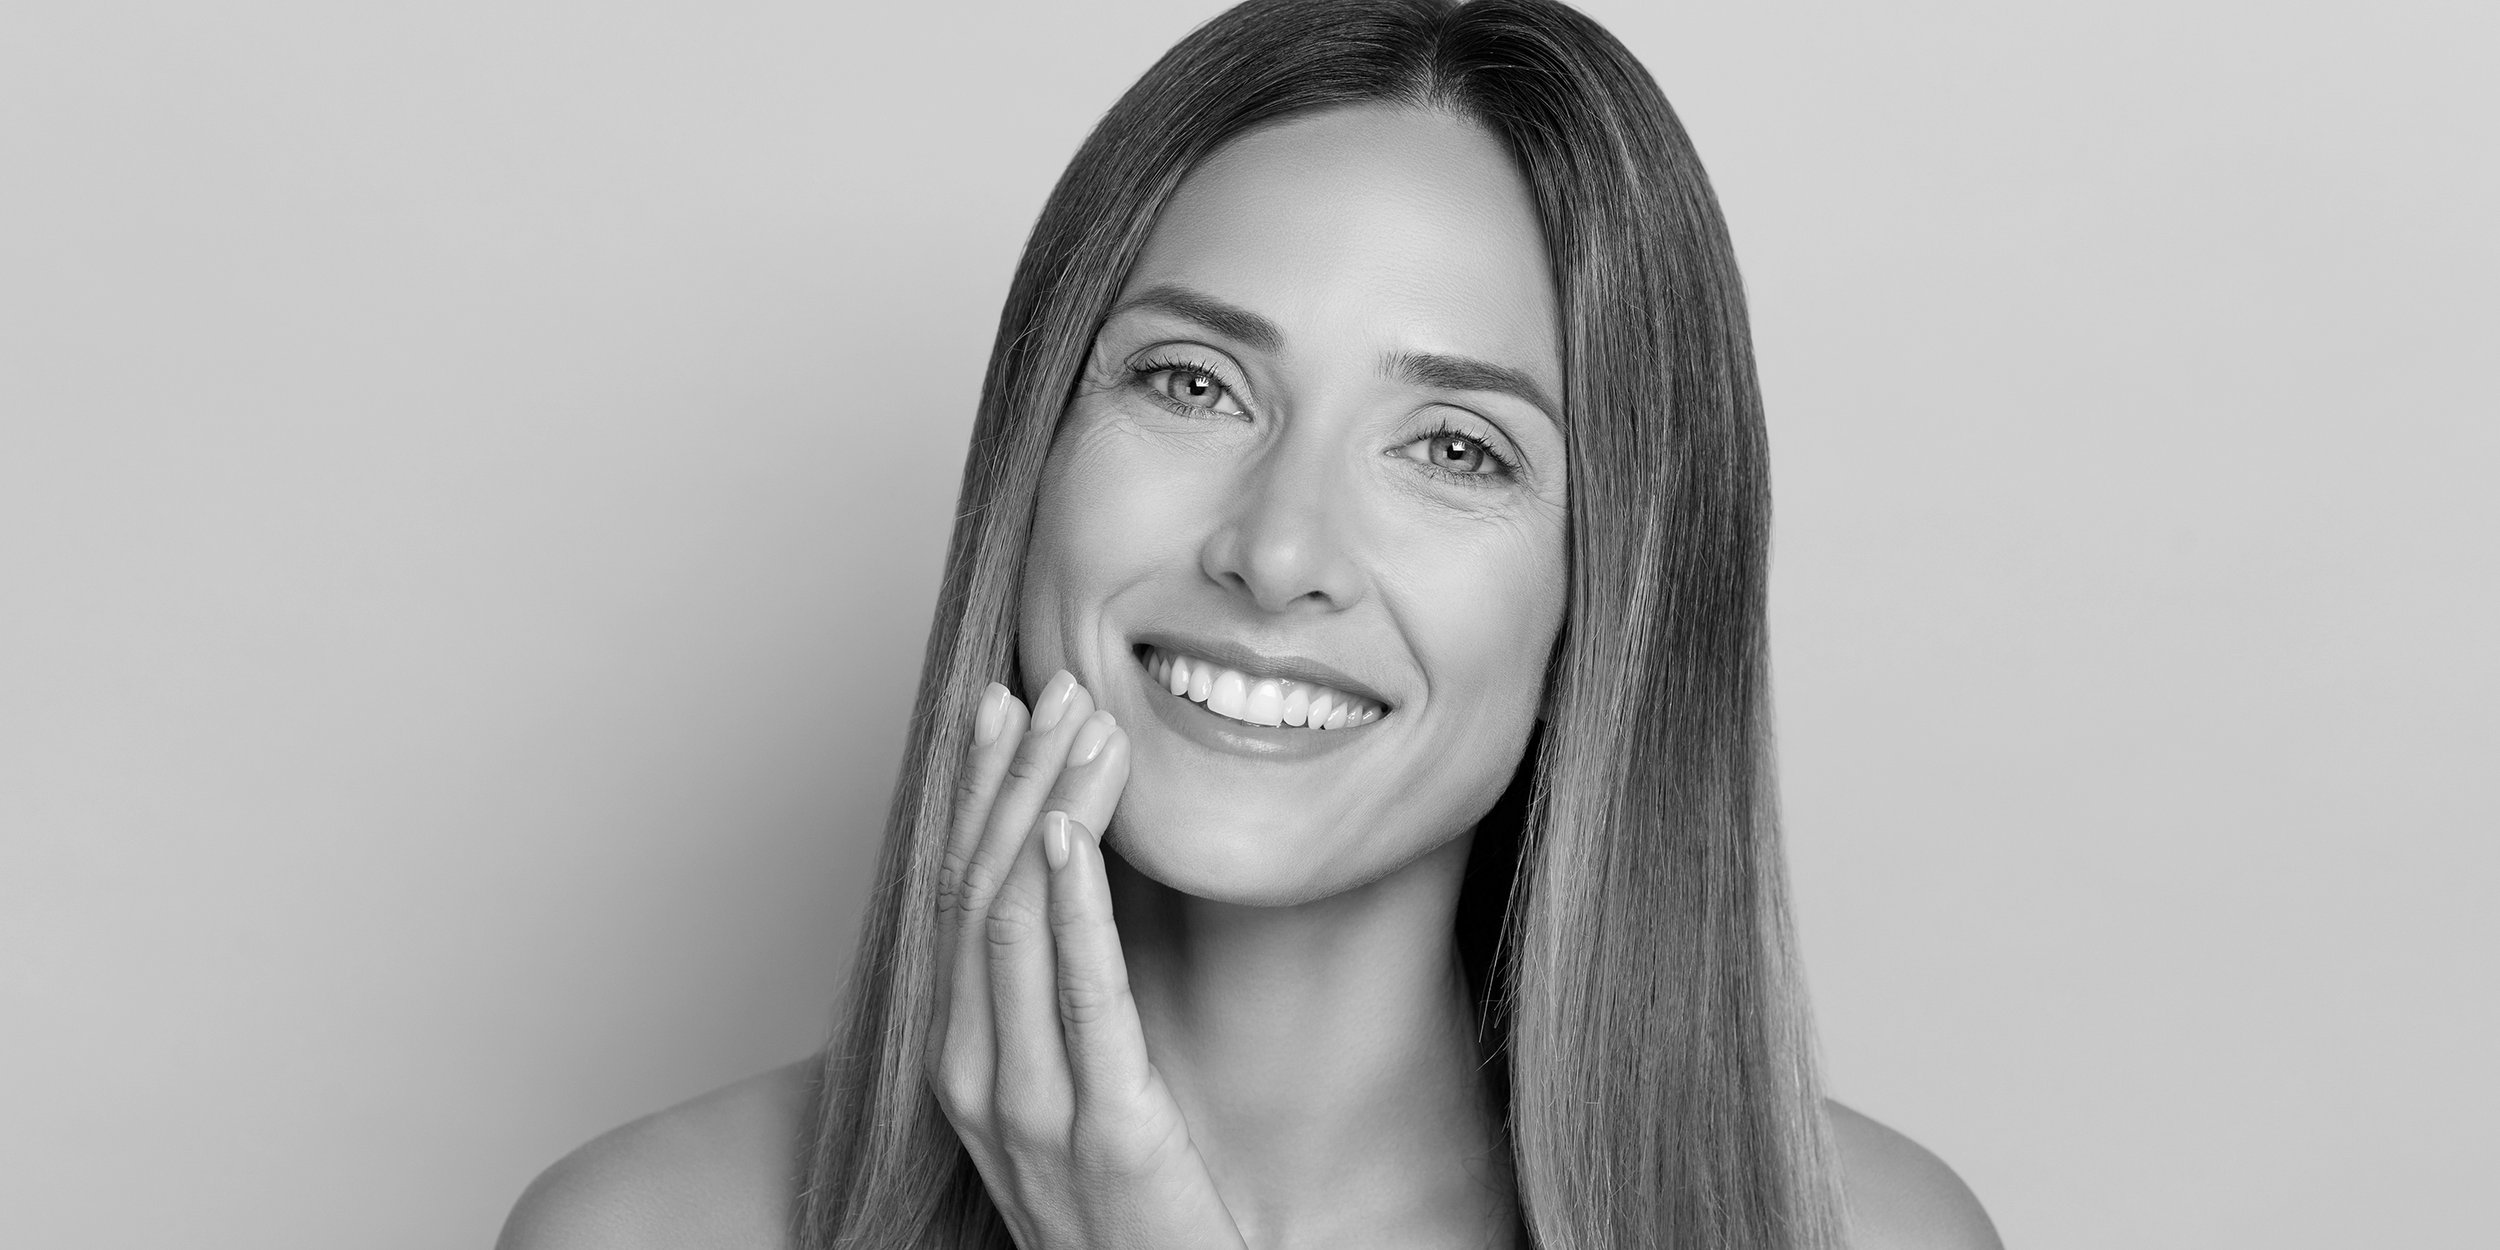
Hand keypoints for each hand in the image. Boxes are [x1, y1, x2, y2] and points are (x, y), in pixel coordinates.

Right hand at [929, 670, 1247, 1249]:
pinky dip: (1075, 902)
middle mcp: (977, 1080)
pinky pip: (1080, 996)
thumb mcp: (1068, 1107)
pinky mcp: (1107, 1133)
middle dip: (1011, 780)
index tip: (1000, 711)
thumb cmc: (1121, 1224)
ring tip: (1084, 725)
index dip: (976, 798)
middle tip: (1049, 685)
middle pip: (977, 892)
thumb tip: (1078, 903)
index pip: (957, 899)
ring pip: (1017, 922)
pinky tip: (1077, 830)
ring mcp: (1031, 1110)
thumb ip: (1059, 1018)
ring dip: (1049, 808)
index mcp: (964, 1068)